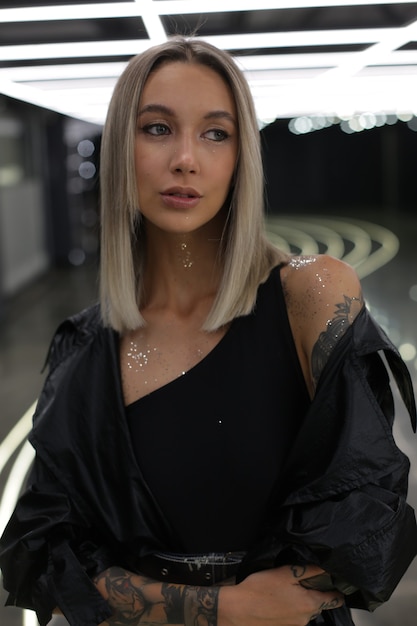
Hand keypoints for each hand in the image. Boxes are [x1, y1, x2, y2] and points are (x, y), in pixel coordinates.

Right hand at [218, 564, 343, 625]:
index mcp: (310, 604)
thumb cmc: (261, 589)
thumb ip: (309, 570)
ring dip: (302, 600)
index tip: (331, 579)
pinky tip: (278, 599)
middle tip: (301, 579)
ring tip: (286, 588)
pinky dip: (291, 607)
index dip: (336, 588)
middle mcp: (306, 619)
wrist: (238, 610)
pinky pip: (294, 616)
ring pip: (306, 610)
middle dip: (315, 592)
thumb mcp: (286, 573)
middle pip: (320, 604)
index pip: (335, 599)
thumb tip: (327, 568)